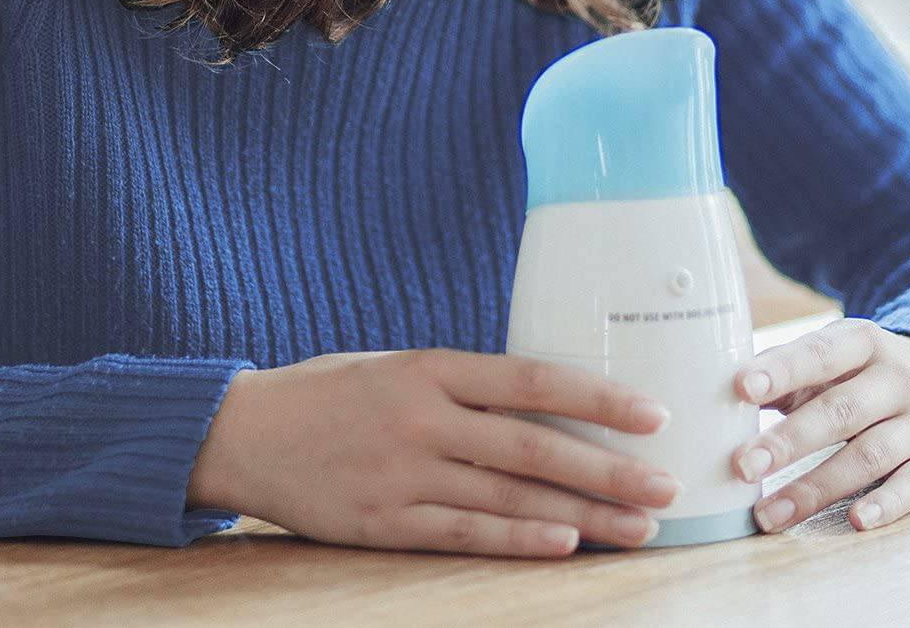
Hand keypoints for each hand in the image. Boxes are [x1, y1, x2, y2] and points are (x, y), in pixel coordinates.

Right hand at [189, 348, 682, 556]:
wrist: (241, 430)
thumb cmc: (328, 391)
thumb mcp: (394, 365)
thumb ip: (459, 386)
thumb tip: (539, 403)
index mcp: (429, 368)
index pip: (530, 380)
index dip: (595, 396)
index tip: (652, 412)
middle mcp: (422, 419)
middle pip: (532, 446)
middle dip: (607, 468)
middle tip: (667, 485)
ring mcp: (402, 475)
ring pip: (508, 496)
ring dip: (581, 514)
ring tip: (638, 529)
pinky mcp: (381, 523)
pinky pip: (462, 533)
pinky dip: (516, 540)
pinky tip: (563, 544)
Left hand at [728, 318, 909, 533]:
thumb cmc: (868, 371)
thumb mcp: (836, 356)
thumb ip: (787, 369)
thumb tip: (724, 390)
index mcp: (863, 342)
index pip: (819, 354)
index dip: (781, 370)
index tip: (741, 388)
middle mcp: (897, 379)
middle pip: (839, 412)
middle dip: (788, 441)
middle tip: (742, 466)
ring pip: (868, 456)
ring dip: (816, 487)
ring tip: (769, 514)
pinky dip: (888, 505)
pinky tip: (856, 521)